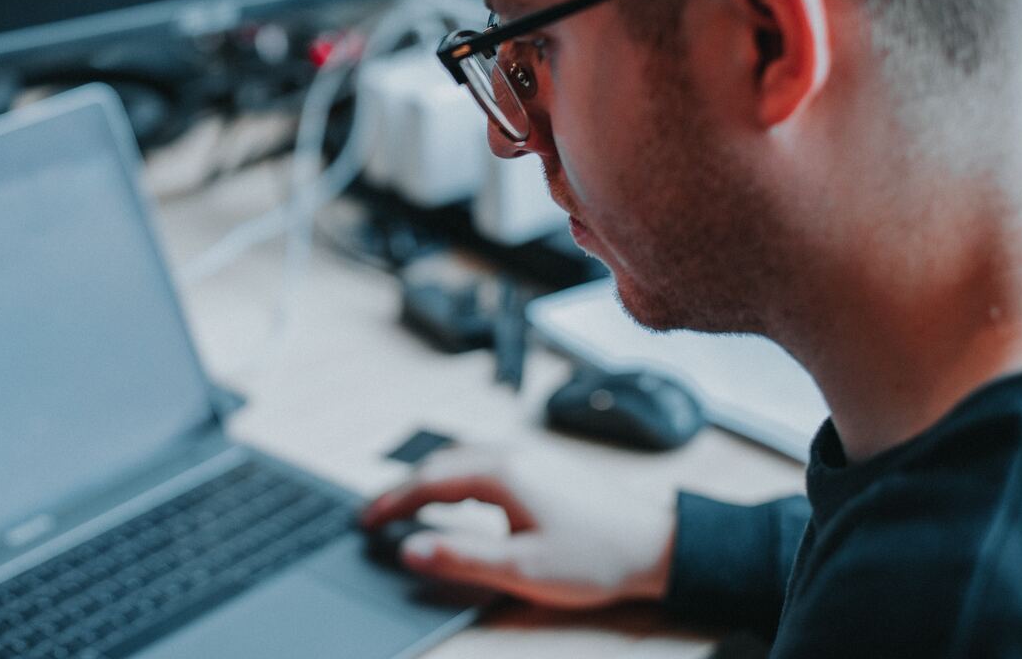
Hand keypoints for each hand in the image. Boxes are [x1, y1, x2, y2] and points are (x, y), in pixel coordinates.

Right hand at [359, 444, 677, 609]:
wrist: (656, 544)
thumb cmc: (596, 557)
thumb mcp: (523, 568)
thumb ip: (462, 558)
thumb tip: (410, 549)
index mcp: (502, 473)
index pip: (428, 481)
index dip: (392, 501)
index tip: (365, 520)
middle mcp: (511, 454)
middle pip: (440, 463)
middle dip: (402, 488)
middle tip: (374, 515)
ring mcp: (527, 455)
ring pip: (460, 458)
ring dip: (427, 479)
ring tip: (404, 505)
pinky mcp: (540, 465)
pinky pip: (480, 461)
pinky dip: (453, 476)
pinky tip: (453, 496)